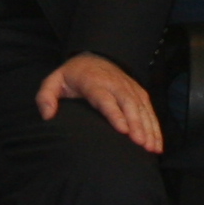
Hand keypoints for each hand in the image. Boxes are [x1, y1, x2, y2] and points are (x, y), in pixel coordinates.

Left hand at [36, 52, 161, 152]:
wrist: (93, 57)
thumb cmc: (71, 76)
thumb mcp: (53, 82)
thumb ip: (46, 97)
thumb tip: (47, 115)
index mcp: (93, 82)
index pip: (105, 99)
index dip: (116, 114)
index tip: (124, 130)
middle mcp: (114, 84)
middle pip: (128, 104)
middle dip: (137, 124)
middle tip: (141, 144)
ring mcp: (128, 87)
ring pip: (141, 108)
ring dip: (148, 127)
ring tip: (152, 147)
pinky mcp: (138, 92)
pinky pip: (149, 109)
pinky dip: (155, 126)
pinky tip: (157, 143)